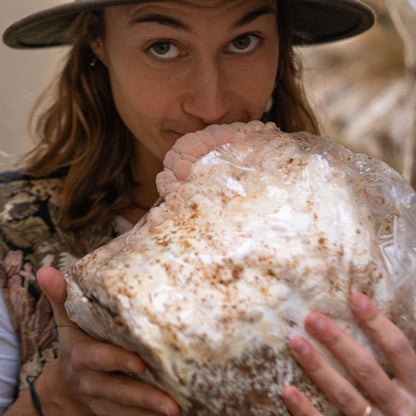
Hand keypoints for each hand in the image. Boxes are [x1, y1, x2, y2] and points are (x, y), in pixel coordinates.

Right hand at [37, 266, 180, 415]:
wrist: (68, 384)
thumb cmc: (77, 342)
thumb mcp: (66, 320)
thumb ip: (61, 297)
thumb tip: (45, 269)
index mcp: (82, 356)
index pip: (100, 359)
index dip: (118, 361)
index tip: (142, 362)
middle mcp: (93, 381)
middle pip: (119, 391)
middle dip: (144, 396)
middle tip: (172, 402)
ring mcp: (103, 400)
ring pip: (127, 410)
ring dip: (151, 412)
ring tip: (178, 411)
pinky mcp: (113, 412)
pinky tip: (173, 415)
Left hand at [282, 292, 415, 415]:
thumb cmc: (408, 407)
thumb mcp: (411, 384)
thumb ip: (394, 361)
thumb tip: (363, 310)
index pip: (397, 347)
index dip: (377, 322)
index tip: (354, 297)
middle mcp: (400, 407)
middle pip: (366, 368)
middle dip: (338, 341)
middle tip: (311, 318)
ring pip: (345, 395)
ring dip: (318, 367)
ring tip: (296, 342)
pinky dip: (307, 410)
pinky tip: (288, 390)